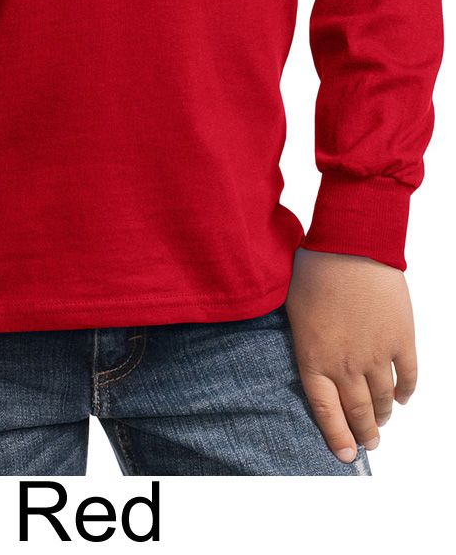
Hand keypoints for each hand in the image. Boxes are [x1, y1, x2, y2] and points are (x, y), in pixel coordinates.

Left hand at [285, 248, 416, 462]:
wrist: (349, 246)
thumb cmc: (313, 270)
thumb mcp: (293, 310)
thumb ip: (303, 341)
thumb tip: (309, 357)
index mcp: (314, 358)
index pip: (326, 410)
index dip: (336, 435)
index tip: (343, 454)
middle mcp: (346, 364)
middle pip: (358, 410)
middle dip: (363, 432)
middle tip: (367, 444)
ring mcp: (377, 354)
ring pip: (384, 399)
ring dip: (383, 414)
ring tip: (381, 422)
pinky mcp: (401, 339)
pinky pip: (409, 376)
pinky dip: (407, 392)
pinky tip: (403, 398)